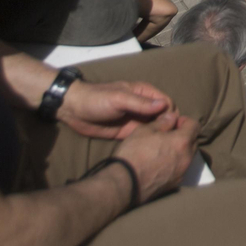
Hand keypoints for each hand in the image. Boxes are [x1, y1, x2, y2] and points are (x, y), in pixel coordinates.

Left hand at [58, 79, 173, 139]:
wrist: (74, 110)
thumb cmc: (97, 99)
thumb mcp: (119, 99)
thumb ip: (140, 103)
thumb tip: (165, 106)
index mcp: (144, 93)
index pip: (167, 102)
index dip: (171, 114)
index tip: (171, 127)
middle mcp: (143, 106)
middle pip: (164, 116)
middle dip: (169, 126)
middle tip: (170, 141)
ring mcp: (136, 120)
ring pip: (155, 128)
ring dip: (161, 136)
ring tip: (165, 149)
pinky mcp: (128, 132)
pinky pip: (143, 137)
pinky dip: (150, 142)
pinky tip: (153, 151)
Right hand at [112, 111, 199, 203]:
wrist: (125, 183)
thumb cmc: (135, 152)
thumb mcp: (145, 130)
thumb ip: (162, 122)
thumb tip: (173, 117)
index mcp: (182, 142)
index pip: (195, 125)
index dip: (184, 120)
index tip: (172, 122)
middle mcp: (187, 158)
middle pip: (193, 141)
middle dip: (185, 135)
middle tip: (168, 135)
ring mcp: (182, 173)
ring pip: (188, 156)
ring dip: (181, 150)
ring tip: (164, 149)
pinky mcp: (175, 184)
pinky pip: (181, 169)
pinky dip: (176, 163)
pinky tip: (161, 162)